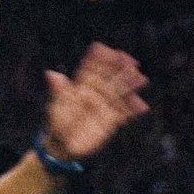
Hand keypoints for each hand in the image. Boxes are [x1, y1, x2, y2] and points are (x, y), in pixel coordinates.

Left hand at [42, 42, 149, 162]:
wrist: (61, 145)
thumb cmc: (56, 123)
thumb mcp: (55, 107)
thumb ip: (58, 91)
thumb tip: (51, 74)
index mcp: (80, 89)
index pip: (91, 71)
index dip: (97, 60)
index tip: (102, 48)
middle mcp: (95, 95)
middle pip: (109, 79)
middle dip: (118, 69)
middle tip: (127, 59)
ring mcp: (104, 107)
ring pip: (119, 93)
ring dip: (130, 85)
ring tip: (140, 78)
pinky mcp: (110, 121)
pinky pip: (124, 114)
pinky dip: (133, 109)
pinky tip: (142, 106)